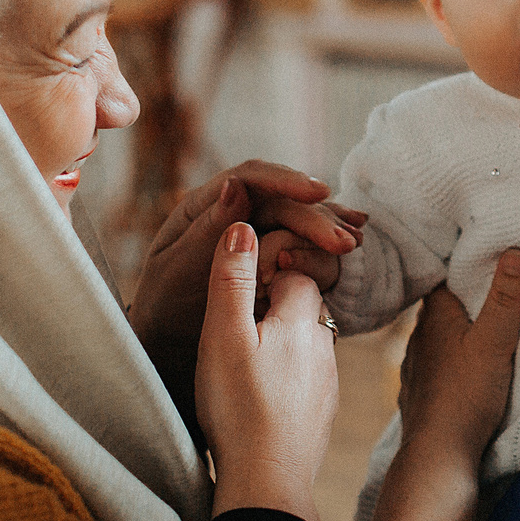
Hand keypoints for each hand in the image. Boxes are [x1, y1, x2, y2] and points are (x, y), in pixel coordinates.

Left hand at [132, 162, 357, 353]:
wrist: (167, 342)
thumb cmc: (164, 308)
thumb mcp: (176, 271)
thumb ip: (206, 232)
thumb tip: (238, 186)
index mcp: (205, 204)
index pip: (250, 178)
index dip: (286, 180)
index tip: (318, 191)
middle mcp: (233, 210)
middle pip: (282, 200)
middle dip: (316, 217)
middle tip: (343, 242)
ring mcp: (255, 229)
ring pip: (298, 216)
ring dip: (329, 225)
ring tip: (355, 241)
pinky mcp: (271, 252)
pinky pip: (304, 238)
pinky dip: (328, 238)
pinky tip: (355, 236)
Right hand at [194, 221, 339, 520]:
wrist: (268, 483)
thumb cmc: (239, 408)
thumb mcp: (223, 336)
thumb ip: (232, 279)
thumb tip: (244, 225)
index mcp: (301, 319)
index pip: (295, 269)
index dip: (268, 267)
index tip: (241, 281)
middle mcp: (324, 346)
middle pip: (303, 305)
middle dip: (275, 302)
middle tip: (237, 316)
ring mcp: (327, 382)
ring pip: (306, 343)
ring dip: (281, 340)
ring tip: (244, 357)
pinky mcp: (321, 413)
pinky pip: (307, 377)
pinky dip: (286, 374)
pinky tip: (261, 392)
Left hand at [395, 249, 519, 468]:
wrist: (437, 455)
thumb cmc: (466, 397)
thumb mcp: (496, 342)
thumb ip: (507, 299)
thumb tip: (516, 251)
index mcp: (435, 317)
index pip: (446, 278)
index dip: (466, 268)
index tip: (488, 259)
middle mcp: (418, 337)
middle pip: (442, 307)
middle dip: (464, 300)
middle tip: (492, 292)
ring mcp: (415, 367)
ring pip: (437, 338)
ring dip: (455, 333)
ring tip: (480, 329)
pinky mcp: (419, 394)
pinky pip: (434, 367)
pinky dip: (448, 362)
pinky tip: (462, 370)